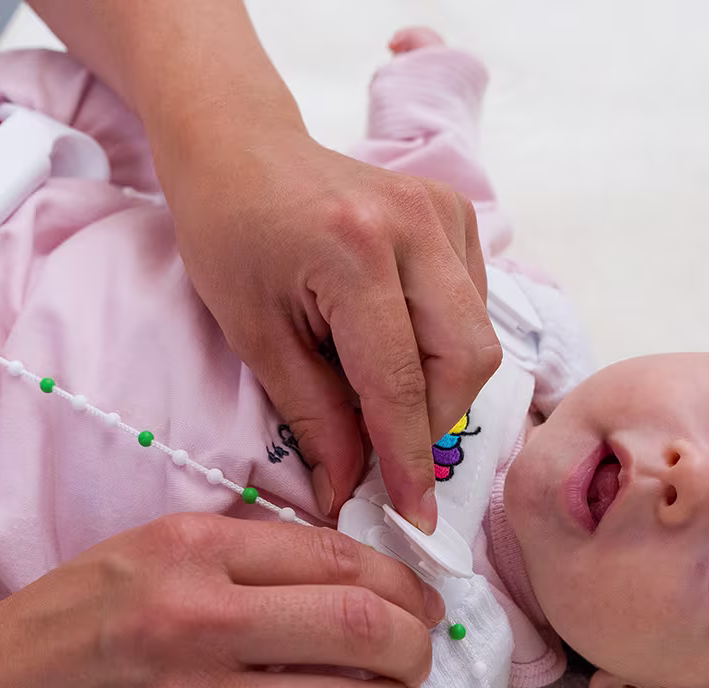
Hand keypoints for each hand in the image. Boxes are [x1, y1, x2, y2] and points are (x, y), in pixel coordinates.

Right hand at [0, 514, 445, 687]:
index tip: (418, 600)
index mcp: (185, 552)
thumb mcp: (139, 557)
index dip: (401, 583)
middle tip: (419, 653)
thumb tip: (355, 576)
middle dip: (415, 644)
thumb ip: (239, 558)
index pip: (339, 556)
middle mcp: (193, 623)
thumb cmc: (53, 633)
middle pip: (361, 628)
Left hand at [160, 127, 501, 533]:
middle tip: (384, 449)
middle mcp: (414, 226)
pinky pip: (473, 306)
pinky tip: (391, 340)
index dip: (407, 458)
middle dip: (431, 422)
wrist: (240, 148)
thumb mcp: (255, 335)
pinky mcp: (456, 212)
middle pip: (466, 360)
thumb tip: (349, 491)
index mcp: (355, 253)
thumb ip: (313, 415)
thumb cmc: (230, 235)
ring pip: (478, 338)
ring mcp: (444, 212)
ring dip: (436, 385)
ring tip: (373, 385)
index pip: (401, 381)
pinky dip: (441, 345)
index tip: (414, 518)